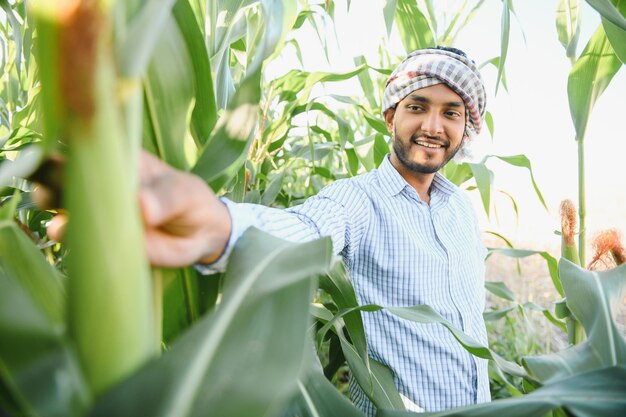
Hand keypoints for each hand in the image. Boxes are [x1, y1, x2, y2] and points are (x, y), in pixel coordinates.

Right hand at [47, 151, 231, 267]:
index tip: (50, 158)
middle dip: (47, 182)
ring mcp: (98, 211)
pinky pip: (78, 239)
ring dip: (54, 214)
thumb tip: (141, 206)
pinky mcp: (102, 239)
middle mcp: (101, 183)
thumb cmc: (189, 199)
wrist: (202, 234)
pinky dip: (70, 239)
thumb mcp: (183, 194)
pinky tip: (73, 240)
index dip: (63, 148)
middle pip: (60, 177)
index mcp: (118, 160)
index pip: (83, 147)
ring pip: (61, 209)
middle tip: (50, 194)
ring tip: (63, 223)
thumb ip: (164, 199)